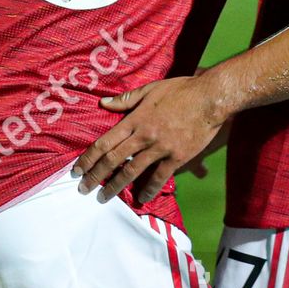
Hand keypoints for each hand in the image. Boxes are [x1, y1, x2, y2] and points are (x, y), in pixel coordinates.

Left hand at [71, 75, 230, 203]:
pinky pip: (159, 177)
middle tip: (83, 189)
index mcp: (135, 119)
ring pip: (132, 171)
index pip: (104, 142)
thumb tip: (104, 103)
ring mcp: (160, 148)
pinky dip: (149, 189)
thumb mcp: (151, 89)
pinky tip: (142, 198)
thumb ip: (126, 99)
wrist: (211, 97)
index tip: (77, 170)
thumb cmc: (182, 90)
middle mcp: (144, 136)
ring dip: (115, 186)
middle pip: (113, 160)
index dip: (88, 158)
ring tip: (104, 197)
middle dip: (95, 176)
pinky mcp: (177, 156)